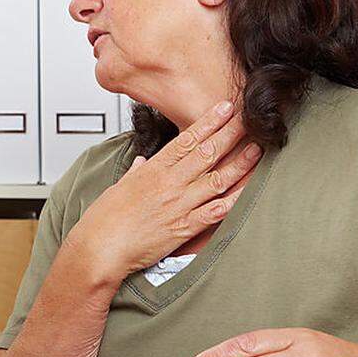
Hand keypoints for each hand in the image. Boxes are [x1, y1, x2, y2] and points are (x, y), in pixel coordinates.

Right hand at [64, 100, 260, 283]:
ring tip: (257, 149)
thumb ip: (135, 172)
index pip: (186, 139)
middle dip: (231, 134)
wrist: (100, 247)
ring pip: (218, 179)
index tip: (225, 108)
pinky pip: (216, 212)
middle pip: (207, 152)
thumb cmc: (104, 219)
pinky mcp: (185, 227)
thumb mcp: (118, 187)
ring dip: (240, 163)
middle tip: (249, 119)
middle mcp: (169, 184)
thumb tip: (142, 161)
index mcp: (153, 170)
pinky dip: (234, 201)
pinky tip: (249, 191)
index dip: (209, 122)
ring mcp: (179, 205)